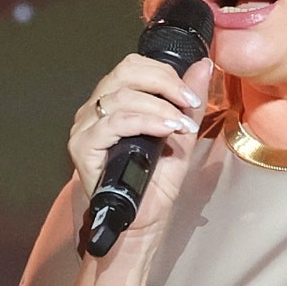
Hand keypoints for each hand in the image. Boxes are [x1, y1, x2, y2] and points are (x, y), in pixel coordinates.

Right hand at [67, 50, 213, 258]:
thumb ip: (188, 100)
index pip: (133, 65)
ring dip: (159, 107)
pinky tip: (165, 131)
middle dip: (163, 82)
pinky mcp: (82, 148)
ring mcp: (86, 128)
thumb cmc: (156, 182)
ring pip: (121, 96)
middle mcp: (95, 110)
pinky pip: (113, 123)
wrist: (142, 220)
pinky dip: (144, 122)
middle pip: (125, 71)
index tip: (191, 94)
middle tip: (188, 102)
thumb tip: (204, 65)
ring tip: (180, 124)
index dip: (164, 72)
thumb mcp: (181, 134)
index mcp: (114, 102)